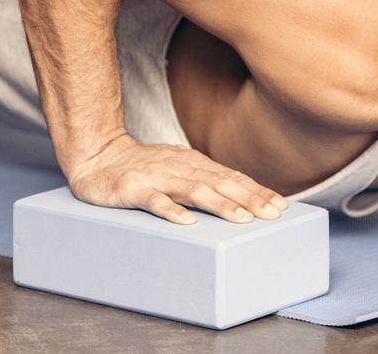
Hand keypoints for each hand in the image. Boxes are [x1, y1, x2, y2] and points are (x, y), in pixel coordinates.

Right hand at [66, 134, 288, 224]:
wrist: (97, 156)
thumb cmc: (143, 167)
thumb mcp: (179, 168)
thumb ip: (206, 179)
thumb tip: (242, 194)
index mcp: (194, 164)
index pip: (232, 178)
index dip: (256, 191)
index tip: (280, 206)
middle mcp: (180, 168)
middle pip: (220, 183)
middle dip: (249, 199)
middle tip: (272, 214)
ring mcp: (157, 178)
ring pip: (194, 191)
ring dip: (220, 205)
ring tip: (241, 219)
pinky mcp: (132, 189)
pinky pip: (154, 201)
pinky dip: (171, 210)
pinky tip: (186, 222)